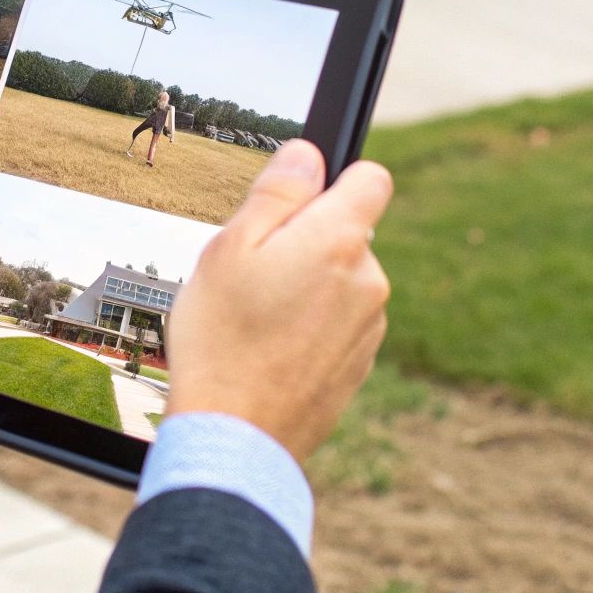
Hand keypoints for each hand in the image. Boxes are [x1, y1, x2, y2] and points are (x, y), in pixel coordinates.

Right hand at [163, 139, 392, 464]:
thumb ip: (276, 194)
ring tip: (256, 319)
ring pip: (342, 282)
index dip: (335, 180)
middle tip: (253, 273)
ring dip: (310, 288)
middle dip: (308, 242)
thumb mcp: (229, 248)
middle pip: (348, 235)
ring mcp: (370, 327)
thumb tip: (308, 155)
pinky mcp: (360, 365)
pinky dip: (312, 328)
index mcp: (339, 241)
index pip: (372, 179)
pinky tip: (271, 350)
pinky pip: (339, 325)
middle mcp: (369, 281)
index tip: (298, 202)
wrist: (234, 437)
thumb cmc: (221, 340)